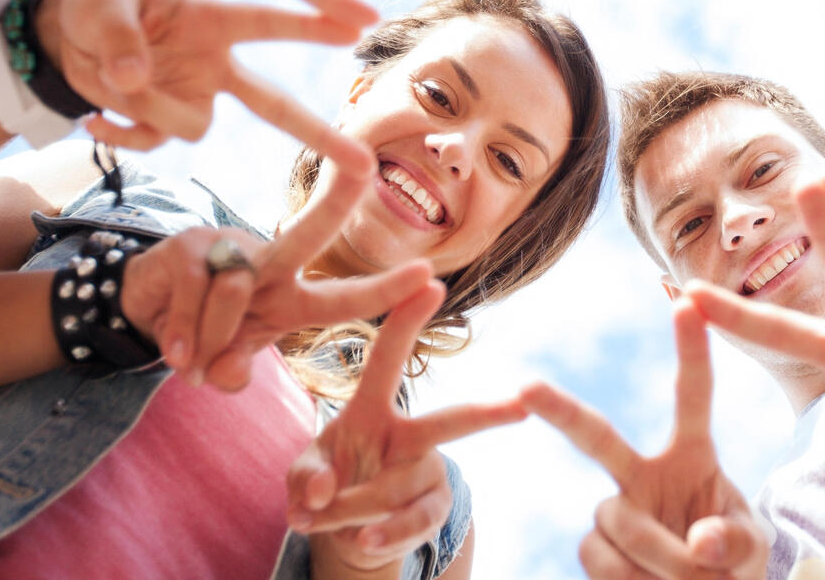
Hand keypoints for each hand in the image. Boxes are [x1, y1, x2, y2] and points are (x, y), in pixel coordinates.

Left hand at [36, 0, 357, 154]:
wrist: (66, 38)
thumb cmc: (96, 6)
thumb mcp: (99, 8)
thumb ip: (118, 39)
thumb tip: (132, 80)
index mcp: (209, 21)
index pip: (264, 23)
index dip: (307, 25)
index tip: (356, 25)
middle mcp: (215, 64)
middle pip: (274, 104)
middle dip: (317, 133)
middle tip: (362, 162)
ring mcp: (195, 98)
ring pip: (195, 127)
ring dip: (148, 111)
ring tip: (108, 79)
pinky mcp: (167, 123)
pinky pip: (155, 144)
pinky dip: (121, 135)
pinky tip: (94, 117)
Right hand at [119, 143, 433, 388]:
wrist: (143, 311)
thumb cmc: (202, 333)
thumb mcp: (226, 361)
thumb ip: (234, 370)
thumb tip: (227, 375)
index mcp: (293, 297)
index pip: (346, 297)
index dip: (386, 290)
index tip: (430, 277)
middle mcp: (270, 265)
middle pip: (308, 232)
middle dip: (336, 200)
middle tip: (364, 166)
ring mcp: (228, 249)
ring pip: (234, 293)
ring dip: (208, 339)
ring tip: (189, 360)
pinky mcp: (187, 247)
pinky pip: (193, 294)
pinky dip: (182, 331)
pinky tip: (174, 351)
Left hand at [288, 282, 526, 570]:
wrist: (345, 532)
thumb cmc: (323, 486)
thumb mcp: (301, 477)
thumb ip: (305, 479)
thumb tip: (324, 491)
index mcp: (371, 410)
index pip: (389, 358)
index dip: (408, 321)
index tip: (433, 284)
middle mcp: (409, 436)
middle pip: (449, 425)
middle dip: (487, 415)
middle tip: (523, 406)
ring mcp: (427, 474)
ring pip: (397, 490)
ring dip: (351, 508)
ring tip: (320, 517)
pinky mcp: (433, 509)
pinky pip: (411, 524)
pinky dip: (381, 535)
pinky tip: (360, 541)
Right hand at [524, 304, 769, 579]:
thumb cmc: (734, 567)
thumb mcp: (751, 551)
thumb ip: (736, 541)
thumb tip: (700, 542)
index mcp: (693, 455)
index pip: (692, 396)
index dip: (691, 350)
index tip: (688, 302)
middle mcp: (644, 473)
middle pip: (598, 437)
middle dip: (561, 411)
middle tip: (527, 387)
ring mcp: (616, 509)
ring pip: (618, 520)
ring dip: (660, 558)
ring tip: (691, 579)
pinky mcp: (596, 547)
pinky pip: (600, 556)